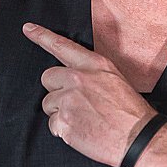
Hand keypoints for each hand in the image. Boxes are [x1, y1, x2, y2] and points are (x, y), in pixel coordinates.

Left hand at [23, 22, 155, 166]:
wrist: (138, 137)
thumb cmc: (131, 112)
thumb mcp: (115, 79)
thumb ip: (92, 74)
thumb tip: (74, 78)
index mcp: (94, 65)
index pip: (62, 45)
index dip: (42, 36)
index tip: (28, 28)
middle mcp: (78, 78)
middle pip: (47, 77)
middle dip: (56, 90)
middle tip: (75, 103)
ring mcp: (69, 100)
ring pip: (48, 104)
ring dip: (60, 113)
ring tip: (83, 120)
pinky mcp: (64, 122)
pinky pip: (52, 125)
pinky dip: (64, 131)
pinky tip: (82, 132)